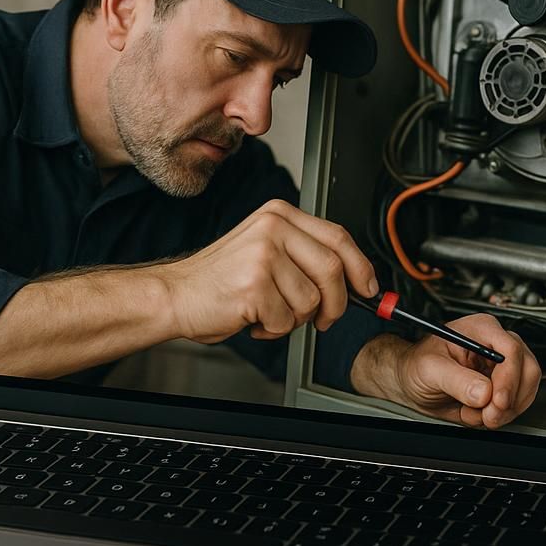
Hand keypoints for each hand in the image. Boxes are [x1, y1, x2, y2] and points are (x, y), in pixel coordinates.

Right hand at [161, 199, 379, 344]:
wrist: (176, 295)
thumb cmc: (220, 279)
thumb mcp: (265, 250)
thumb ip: (304, 255)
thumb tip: (355, 279)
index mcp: (279, 215)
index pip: (338, 237)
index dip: (361, 266)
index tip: (369, 289)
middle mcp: (273, 229)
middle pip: (333, 270)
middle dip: (336, 304)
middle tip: (323, 320)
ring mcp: (263, 256)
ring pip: (311, 301)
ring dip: (295, 319)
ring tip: (267, 312)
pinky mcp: (254, 286)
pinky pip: (286, 321)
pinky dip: (273, 330)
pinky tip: (252, 319)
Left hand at [360, 314, 540, 428]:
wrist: (413, 382)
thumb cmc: (417, 366)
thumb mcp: (429, 369)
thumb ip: (455, 380)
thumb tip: (483, 392)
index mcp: (480, 330)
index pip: (510, 349)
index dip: (509, 378)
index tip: (497, 400)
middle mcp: (496, 345)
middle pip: (527, 370)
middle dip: (510, 399)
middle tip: (489, 415)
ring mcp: (503, 367)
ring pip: (526, 390)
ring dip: (504, 411)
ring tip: (475, 413)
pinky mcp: (504, 386)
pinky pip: (516, 404)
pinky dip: (500, 416)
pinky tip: (477, 413)